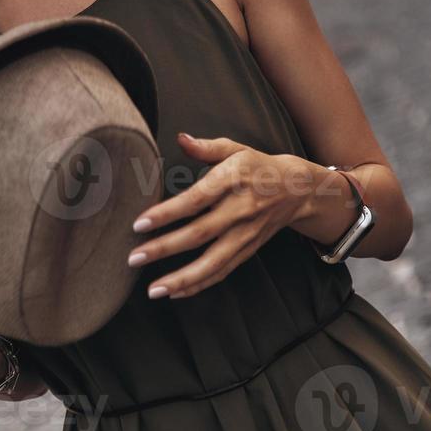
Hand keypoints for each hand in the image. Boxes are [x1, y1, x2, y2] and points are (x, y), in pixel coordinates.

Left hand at [128, 133, 314, 299]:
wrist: (297, 189)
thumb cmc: (256, 166)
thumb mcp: (235, 149)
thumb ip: (206, 147)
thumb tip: (180, 138)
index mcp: (232, 180)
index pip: (196, 199)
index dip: (168, 213)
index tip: (140, 223)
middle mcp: (240, 210)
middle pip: (199, 234)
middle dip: (165, 248)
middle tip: (134, 258)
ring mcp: (245, 235)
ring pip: (212, 262)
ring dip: (182, 278)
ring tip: (153, 290)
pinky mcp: (248, 250)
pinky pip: (222, 272)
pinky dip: (199, 284)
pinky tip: (175, 292)